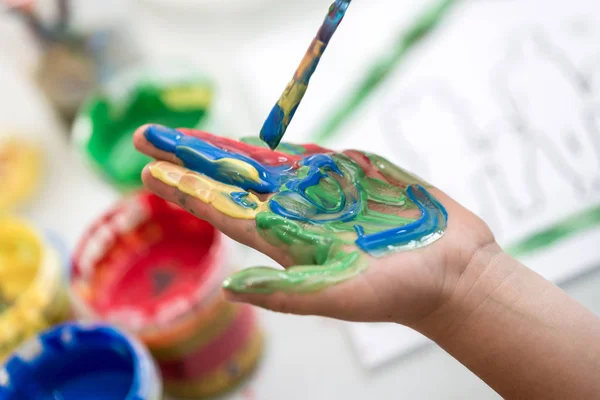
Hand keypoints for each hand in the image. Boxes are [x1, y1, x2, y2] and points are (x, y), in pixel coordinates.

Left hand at [133, 125, 494, 325]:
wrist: (450, 269)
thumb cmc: (398, 290)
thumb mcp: (342, 295)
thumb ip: (288, 291)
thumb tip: (230, 291)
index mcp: (287, 242)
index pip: (224, 212)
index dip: (186, 191)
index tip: (150, 172)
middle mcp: (296, 215)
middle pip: (233, 180)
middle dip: (192, 158)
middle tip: (149, 138)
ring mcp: (322, 193)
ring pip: (263, 164)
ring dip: (225, 148)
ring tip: (191, 136)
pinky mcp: (351, 175)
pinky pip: (306, 156)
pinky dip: (278, 145)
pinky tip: (251, 141)